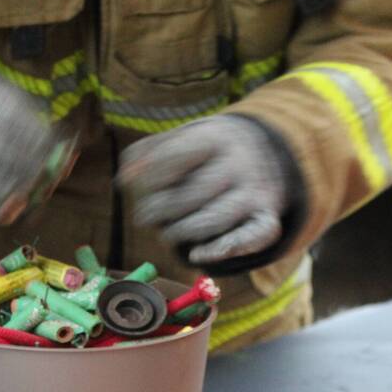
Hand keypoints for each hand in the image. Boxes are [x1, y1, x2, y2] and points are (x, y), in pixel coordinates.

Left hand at [119, 115, 292, 264]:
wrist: (259, 152)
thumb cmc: (202, 152)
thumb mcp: (176, 140)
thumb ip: (144, 155)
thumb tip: (124, 179)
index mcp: (216, 136)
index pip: (177, 156)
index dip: (150, 177)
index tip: (136, 189)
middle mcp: (241, 162)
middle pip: (193, 193)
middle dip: (161, 210)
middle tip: (145, 218)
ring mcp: (257, 191)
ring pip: (216, 219)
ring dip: (182, 232)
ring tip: (167, 234)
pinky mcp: (267, 217)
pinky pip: (250, 238)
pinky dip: (222, 250)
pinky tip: (196, 255)